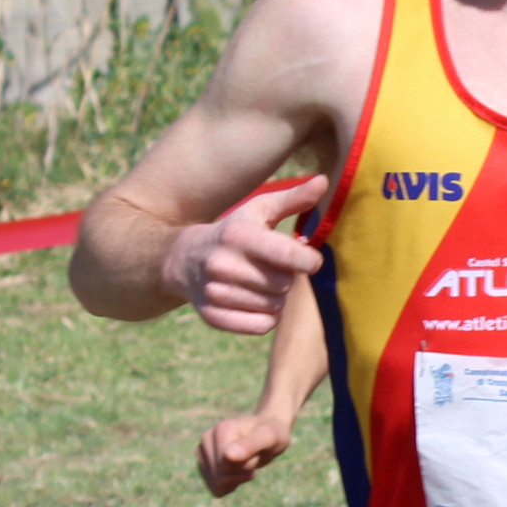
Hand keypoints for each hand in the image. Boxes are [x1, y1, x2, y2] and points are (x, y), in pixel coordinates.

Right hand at [158, 176, 325, 333]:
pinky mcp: (213, 316)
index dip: (309, 260)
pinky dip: (267, 317)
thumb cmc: (233, 231)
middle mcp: (223, 264)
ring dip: (277, 297)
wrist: (183, 259)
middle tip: (273, 268)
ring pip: (275, 306)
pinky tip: (257, 301)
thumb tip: (324, 181)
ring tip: (262, 283)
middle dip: (287, 277)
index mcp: (238, 235)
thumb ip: (293, 198)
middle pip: (285, 283)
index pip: (289, 255)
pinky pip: (261, 326)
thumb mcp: (258, 210)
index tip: (308, 259)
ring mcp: (215, 292)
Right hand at [196, 409, 295, 496]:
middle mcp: (207, 439)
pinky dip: (230, 485)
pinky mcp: (203, 465)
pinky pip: (216, 488)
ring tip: (245, 462)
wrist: (265, 435)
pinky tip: (237, 471)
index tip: (256, 452)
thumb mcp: (269, 437)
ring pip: (217, 484)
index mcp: (221, 429)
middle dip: (242, 472)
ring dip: (236, 479)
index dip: (247, 465)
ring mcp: (202, 452)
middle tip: (252, 456)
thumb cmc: (270, 434)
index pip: (228, 466)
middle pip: (221, 476)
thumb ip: (250, 445)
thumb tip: (228, 455)